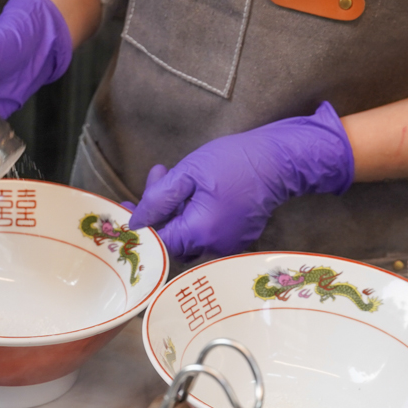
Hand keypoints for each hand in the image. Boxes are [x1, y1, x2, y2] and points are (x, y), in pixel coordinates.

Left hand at [126, 102, 353, 261]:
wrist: (280, 161)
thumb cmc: (235, 161)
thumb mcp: (189, 172)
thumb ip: (159, 199)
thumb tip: (137, 221)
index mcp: (200, 232)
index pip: (159, 240)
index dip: (141, 224)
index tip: (128, 205)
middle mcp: (214, 247)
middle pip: (172, 240)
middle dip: (159, 210)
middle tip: (158, 177)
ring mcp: (228, 246)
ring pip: (188, 237)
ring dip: (176, 211)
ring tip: (175, 179)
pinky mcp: (237, 240)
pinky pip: (206, 234)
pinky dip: (194, 215)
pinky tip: (195, 190)